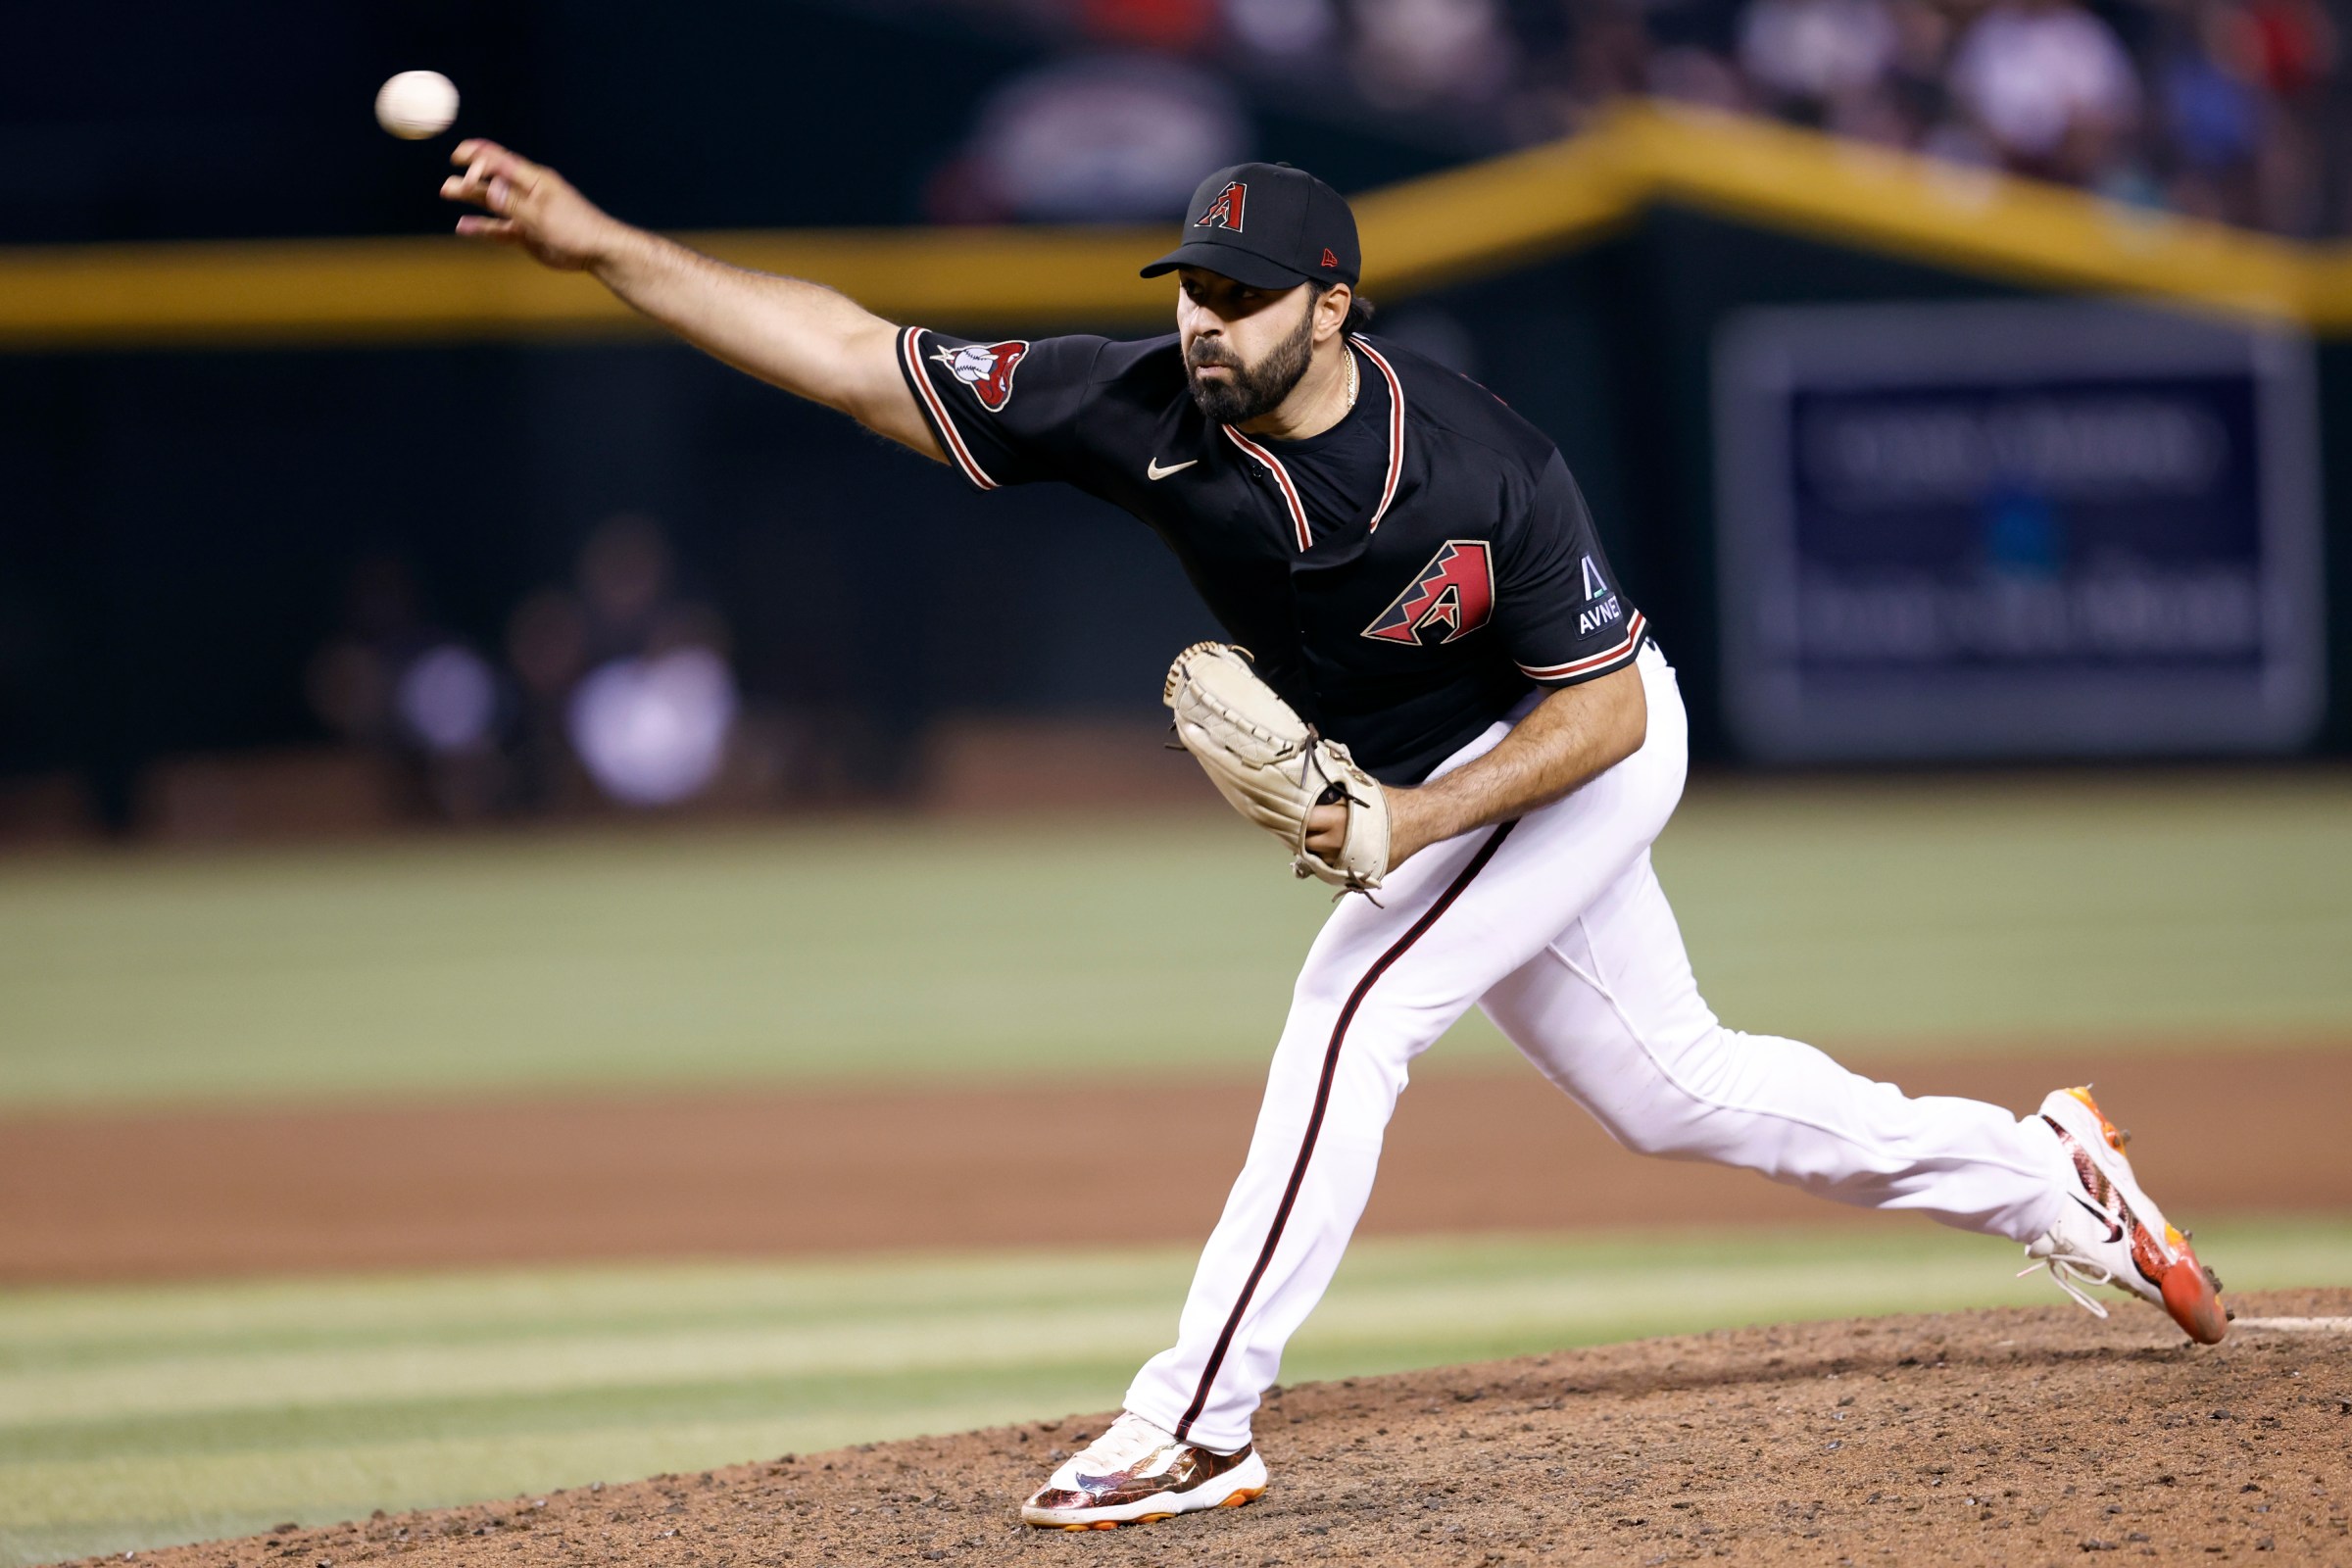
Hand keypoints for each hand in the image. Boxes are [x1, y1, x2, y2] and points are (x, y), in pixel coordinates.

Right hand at [441, 140, 620, 271]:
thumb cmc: (576, 228)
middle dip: (470, 176)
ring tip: (447, 191)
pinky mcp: (526, 234)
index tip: (459, 159)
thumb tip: (488, 186)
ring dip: (471, 197)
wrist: (597, 252)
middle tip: (448, 177)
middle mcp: (527, 193)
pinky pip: (499, 228)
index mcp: (534, 180)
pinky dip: (481, 227)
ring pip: (493, 203)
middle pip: (493, 180)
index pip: (501, 161)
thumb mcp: (541, 215)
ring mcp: (526, 213)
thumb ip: (513, 202)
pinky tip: (463, 225)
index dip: (479, 156)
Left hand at [1305, 784, 1432, 868]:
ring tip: (1322, 837)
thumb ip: (1332, 794)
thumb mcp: (1357, 791)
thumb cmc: (1390, 803)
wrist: (1420, 820)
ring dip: (1316, 851)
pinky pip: (1335, 871)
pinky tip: (1336, 850)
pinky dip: (1331, 862)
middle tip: (1304, 827)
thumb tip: (1309, 790)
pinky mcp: (1359, 874)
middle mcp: (1337, 845)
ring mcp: (1348, 863)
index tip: (1292, 815)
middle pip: (1305, 845)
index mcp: (1335, 821)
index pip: (1301, 824)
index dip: (1294, 819)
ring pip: (1318, 861)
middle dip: (1303, 836)